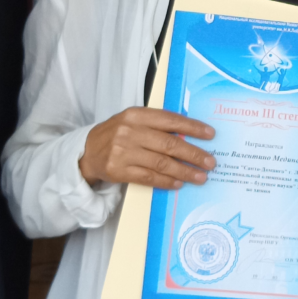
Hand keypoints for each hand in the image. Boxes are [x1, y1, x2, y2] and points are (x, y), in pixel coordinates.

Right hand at [80, 107, 216, 189]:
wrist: (87, 152)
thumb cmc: (116, 135)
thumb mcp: (133, 122)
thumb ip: (156, 125)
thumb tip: (190, 135)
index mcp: (136, 115)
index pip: (170, 120)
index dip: (192, 127)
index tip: (210, 135)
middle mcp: (129, 132)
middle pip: (169, 144)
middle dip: (194, 154)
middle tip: (211, 162)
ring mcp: (123, 152)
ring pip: (161, 163)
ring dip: (185, 171)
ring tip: (201, 177)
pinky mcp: (119, 171)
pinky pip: (149, 178)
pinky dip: (167, 181)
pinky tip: (179, 183)